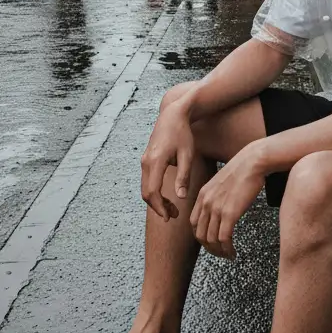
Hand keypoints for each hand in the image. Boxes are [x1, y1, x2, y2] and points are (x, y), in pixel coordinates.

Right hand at [140, 92, 197, 219]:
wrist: (172, 115)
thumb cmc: (183, 133)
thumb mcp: (187, 155)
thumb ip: (184, 176)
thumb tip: (181, 198)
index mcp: (156, 160)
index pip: (153, 191)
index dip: (159, 207)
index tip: (169, 218)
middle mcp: (146, 162)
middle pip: (146, 193)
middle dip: (158, 207)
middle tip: (173, 216)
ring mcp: (144, 160)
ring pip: (145, 188)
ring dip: (157, 201)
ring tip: (173, 209)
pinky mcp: (146, 160)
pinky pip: (147, 181)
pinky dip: (155, 192)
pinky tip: (168, 197)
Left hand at [190, 143, 266, 258]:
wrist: (252, 162)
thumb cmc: (242, 169)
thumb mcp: (221, 182)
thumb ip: (216, 196)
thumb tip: (221, 209)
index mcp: (202, 195)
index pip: (194, 223)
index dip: (201, 236)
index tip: (210, 241)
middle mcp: (206, 203)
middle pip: (200, 234)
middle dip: (209, 248)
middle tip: (220, 252)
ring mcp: (216, 208)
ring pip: (211, 240)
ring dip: (219, 251)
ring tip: (228, 254)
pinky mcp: (229, 213)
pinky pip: (224, 238)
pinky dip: (227, 249)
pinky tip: (233, 252)